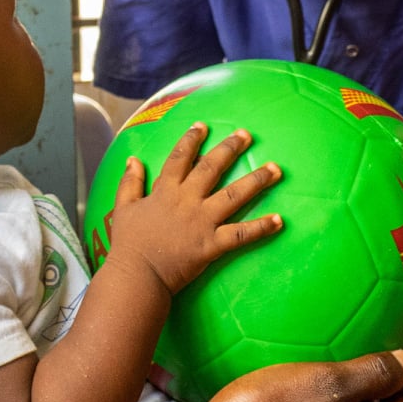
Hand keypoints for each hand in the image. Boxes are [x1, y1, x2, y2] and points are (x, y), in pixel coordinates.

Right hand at [105, 123, 281, 297]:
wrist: (137, 275)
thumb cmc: (128, 244)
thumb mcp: (123, 208)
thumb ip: (129, 182)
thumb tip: (133, 160)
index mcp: (165, 191)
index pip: (180, 158)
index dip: (191, 139)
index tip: (203, 126)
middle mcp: (186, 201)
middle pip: (211, 168)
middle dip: (230, 149)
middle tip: (246, 135)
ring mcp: (202, 221)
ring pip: (234, 195)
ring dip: (256, 181)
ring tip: (275, 169)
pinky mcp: (212, 244)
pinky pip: (241, 234)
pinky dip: (261, 227)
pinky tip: (279, 219)